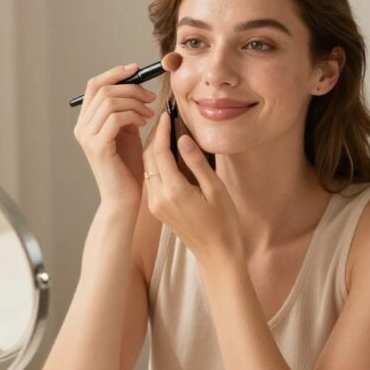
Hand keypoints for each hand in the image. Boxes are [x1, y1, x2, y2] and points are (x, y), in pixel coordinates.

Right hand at [73, 63, 155, 210]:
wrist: (125, 198)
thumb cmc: (128, 168)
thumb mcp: (128, 133)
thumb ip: (127, 111)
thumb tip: (136, 88)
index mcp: (86, 122)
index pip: (95, 85)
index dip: (115, 73)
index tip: (136, 69)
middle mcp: (81, 127)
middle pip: (103, 89)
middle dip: (131, 88)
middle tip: (150, 96)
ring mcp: (87, 137)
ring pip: (110, 101)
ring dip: (134, 102)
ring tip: (148, 114)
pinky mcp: (97, 146)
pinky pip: (115, 117)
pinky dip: (133, 114)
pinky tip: (144, 122)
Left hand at [143, 113, 244, 262]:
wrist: (216, 254)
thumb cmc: (223, 223)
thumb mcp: (215, 189)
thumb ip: (196, 162)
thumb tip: (183, 139)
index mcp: (173, 191)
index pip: (160, 152)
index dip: (162, 131)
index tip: (167, 115)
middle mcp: (158, 198)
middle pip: (148, 159)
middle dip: (154, 137)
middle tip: (164, 120)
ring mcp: (155, 205)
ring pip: (147, 169)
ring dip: (152, 150)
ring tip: (163, 133)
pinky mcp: (157, 209)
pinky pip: (150, 180)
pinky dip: (154, 164)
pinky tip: (164, 155)